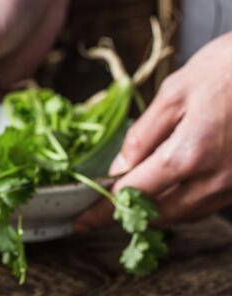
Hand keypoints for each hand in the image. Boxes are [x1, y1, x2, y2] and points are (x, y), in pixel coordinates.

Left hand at [76, 32, 231, 230]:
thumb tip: (119, 168)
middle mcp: (213, 179)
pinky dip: (180, 203)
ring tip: (134, 195)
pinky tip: (169, 187)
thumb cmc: (227, 69)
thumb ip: (142, 136)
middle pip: (158, 214)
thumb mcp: (174, 93)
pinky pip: (204, 205)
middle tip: (107, 202)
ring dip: (154, 210)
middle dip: (128, 212)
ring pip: (183, 215)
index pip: (132, 193)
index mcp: (188, 155)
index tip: (83, 222)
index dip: (102, 210)